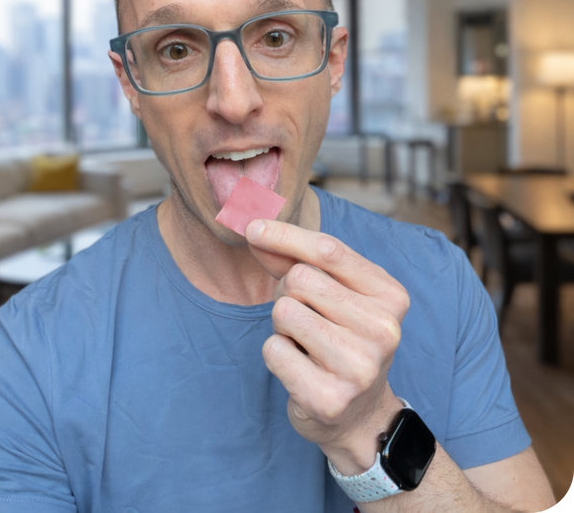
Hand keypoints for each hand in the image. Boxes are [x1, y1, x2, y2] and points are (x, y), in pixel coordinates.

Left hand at [245, 218, 409, 475]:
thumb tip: (256, 229)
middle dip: (289, 294)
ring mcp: (359, 367)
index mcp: (390, 296)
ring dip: (282, 326)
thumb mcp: (334, 295)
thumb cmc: (342, 340)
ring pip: (284, 311)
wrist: (360, 415)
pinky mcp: (330, 398)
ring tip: (306, 345)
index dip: (284, 234)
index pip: (329, 250)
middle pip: (300, 278)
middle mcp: (383, 329)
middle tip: (305, 320)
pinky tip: (301, 369)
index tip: (253, 228)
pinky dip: (276, 354)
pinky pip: (273, 349)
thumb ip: (296, 260)